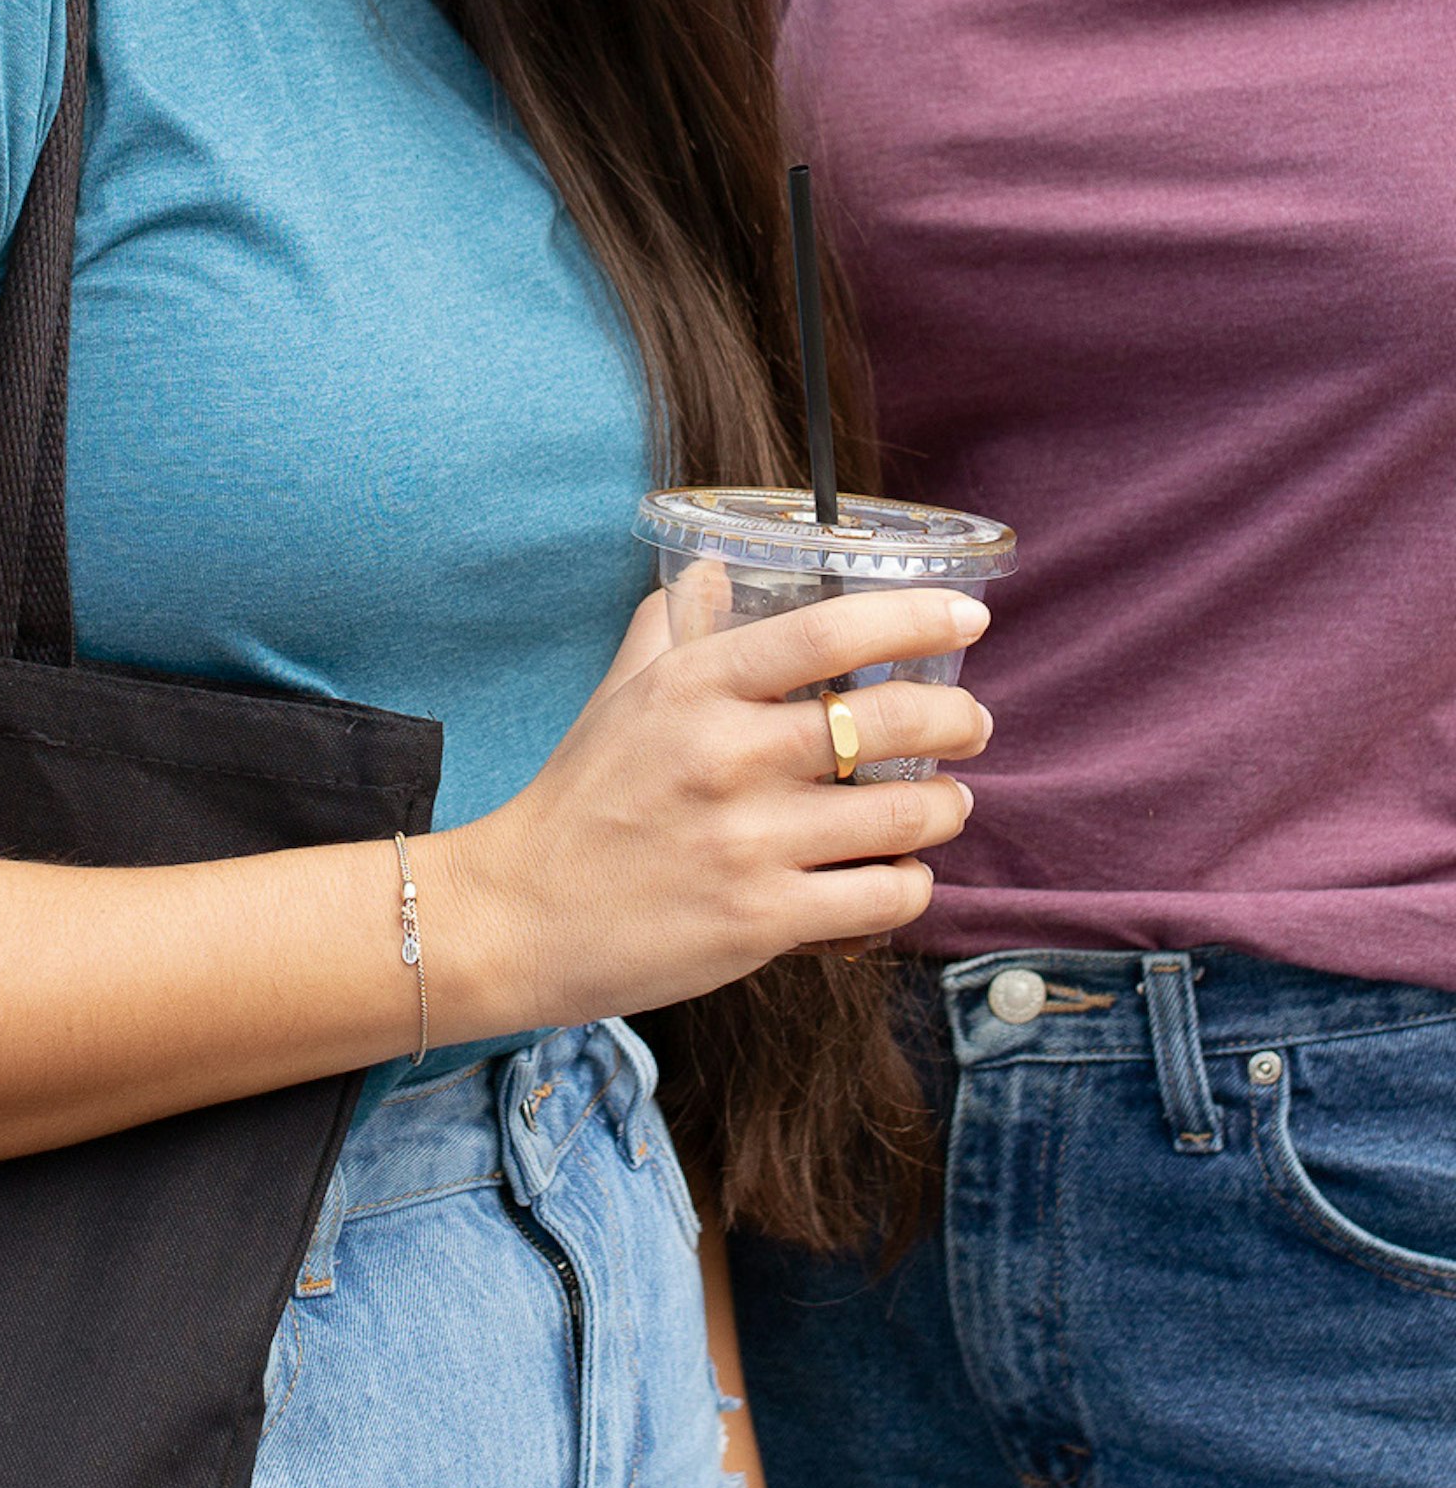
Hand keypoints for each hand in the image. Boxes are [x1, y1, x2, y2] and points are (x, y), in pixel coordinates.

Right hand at [428, 583, 993, 1038]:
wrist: (516, 918)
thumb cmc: (577, 801)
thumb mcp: (620, 696)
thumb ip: (676, 626)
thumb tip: (719, 567)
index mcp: (698, 689)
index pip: (834, 632)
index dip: (918, 619)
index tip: (967, 619)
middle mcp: (730, 758)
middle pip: (892, 721)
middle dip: (958, 721)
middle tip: (970, 727)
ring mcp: (749, 843)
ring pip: (905, 815)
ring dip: (944, 808)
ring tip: (941, 805)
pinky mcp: (762, 921)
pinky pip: (884, 897)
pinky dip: (908, 885)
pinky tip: (897, 876)